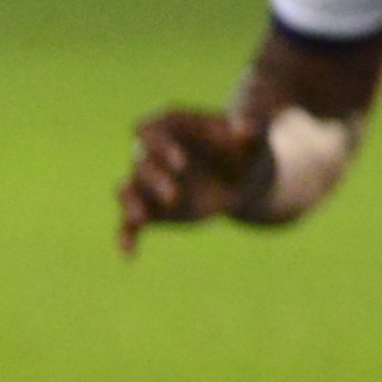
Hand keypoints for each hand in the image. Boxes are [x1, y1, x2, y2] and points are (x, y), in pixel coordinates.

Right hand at [120, 104, 278, 252]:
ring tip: (138, 219)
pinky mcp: (150, 210)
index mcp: (171, 127)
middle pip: (142, 162)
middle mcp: (152, 153)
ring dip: (131, 204)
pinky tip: (129, 255)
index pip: (152, 130)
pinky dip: (126, 237)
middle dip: (155, 179)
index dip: (159, 145)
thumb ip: (251, 129)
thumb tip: (244, 130)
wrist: (243, 175)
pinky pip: (129, 223)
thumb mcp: (256, 136)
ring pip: (128, 189)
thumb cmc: (245, 148)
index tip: (180, 163)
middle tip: (173, 196)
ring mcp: (148, 182)